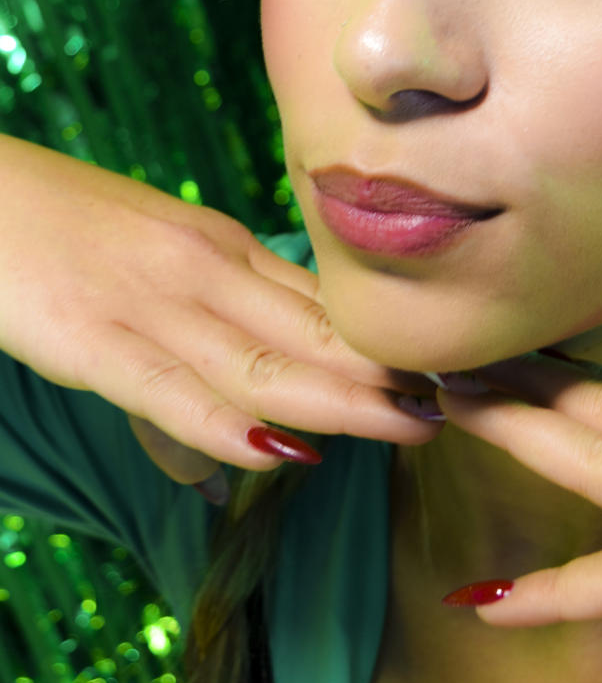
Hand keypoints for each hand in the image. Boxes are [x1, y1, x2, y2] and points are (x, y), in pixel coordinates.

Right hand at [0, 136, 440, 486]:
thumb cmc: (58, 232)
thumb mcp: (147, 270)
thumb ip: (199, 341)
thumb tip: (237, 438)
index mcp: (220, 249)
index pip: (322, 304)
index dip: (388, 343)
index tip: (450, 371)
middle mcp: (203, 269)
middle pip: (313, 330)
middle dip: (389, 374)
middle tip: (463, 404)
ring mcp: (152, 303)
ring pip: (263, 361)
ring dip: (342, 398)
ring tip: (410, 426)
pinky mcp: (93, 338)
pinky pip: (170, 390)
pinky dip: (226, 424)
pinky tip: (279, 449)